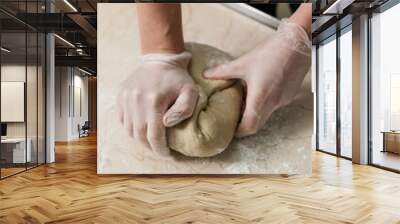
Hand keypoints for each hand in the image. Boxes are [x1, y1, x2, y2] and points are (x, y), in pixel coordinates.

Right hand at [117, 51, 198, 154]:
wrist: (160, 59)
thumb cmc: (178, 78)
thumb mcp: (190, 91)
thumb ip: (184, 109)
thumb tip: (167, 124)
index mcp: (154, 101)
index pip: (154, 135)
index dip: (160, 149)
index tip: (167, 154)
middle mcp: (136, 100)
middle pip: (139, 135)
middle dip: (150, 147)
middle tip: (160, 150)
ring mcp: (125, 98)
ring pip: (129, 130)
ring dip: (140, 139)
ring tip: (151, 140)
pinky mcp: (120, 96)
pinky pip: (122, 120)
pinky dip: (131, 128)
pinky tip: (142, 128)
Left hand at [204, 19, 310, 136]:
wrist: (296, 44)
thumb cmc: (271, 52)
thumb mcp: (243, 63)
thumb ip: (222, 71)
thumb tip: (206, 74)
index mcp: (260, 97)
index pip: (249, 126)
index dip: (238, 131)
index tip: (230, 128)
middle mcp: (273, 103)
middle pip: (257, 125)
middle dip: (245, 125)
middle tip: (234, 118)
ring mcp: (283, 100)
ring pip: (266, 116)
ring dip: (255, 114)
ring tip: (244, 103)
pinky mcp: (289, 96)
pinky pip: (275, 106)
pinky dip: (265, 105)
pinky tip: (259, 92)